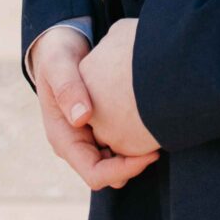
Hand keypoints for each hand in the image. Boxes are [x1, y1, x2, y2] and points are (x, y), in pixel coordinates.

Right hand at [32, 24, 160, 190]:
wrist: (58, 45)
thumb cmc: (57, 54)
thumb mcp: (58, 65)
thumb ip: (67, 87)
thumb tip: (81, 118)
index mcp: (63, 139)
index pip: (95, 174)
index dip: (124, 169)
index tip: (151, 153)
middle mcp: (77, 143)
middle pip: (110, 174)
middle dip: (135, 164)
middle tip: (161, 143)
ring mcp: (89, 137)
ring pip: (117, 162)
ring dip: (137, 154)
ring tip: (160, 132)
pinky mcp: (101, 126)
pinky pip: (120, 144)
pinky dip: (135, 139)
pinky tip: (151, 120)